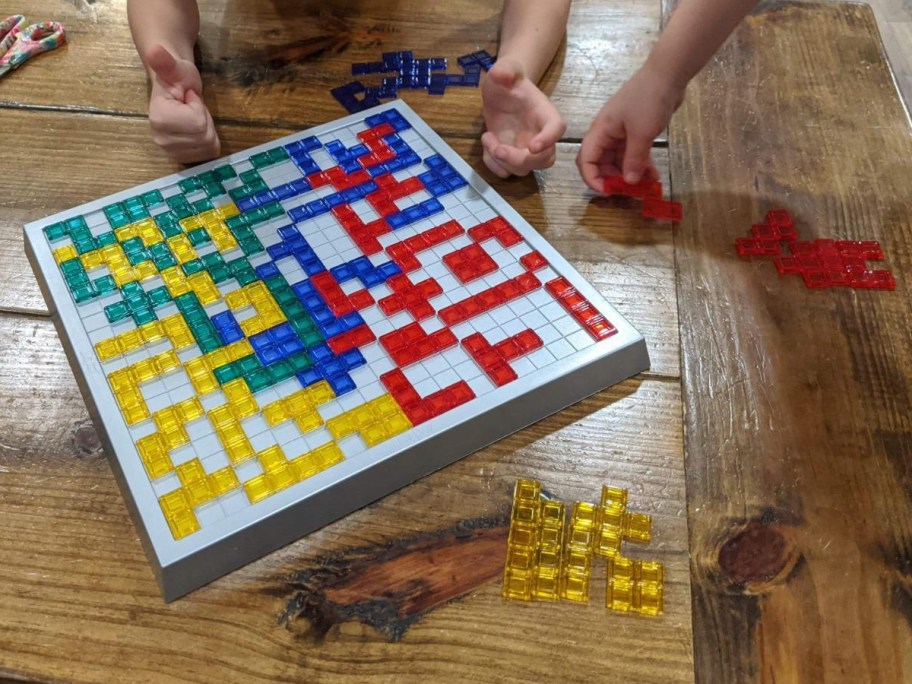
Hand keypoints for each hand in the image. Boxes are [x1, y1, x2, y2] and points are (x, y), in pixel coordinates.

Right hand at [145, 44, 219, 163]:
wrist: (175, 87)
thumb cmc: (177, 76)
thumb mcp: (175, 67)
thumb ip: (165, 62)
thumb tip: (154, 50)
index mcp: (159, 120)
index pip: (198, 123)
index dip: (198, 107)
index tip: (187, 98)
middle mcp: (162, 141)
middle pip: (205, 137)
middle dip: (204, 119)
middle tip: (192, 108)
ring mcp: (172, 153)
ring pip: (209, 146)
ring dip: (207, 129)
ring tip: (194, 117)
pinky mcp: (183, 159)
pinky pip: (210, 154)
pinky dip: (209, 140)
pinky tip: (197, 129)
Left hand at [481, 57, 565, 177]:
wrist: (502, 91)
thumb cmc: (508, 80)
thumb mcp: (505, 69)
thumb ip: (506, 69)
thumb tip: (502, 73)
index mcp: (546, 114)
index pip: (556, 129)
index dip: (548, 139)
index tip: (533, 146)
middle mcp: (540, 136)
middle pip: (543, 160)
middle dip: (519, 160)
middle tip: (498, 148)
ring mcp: (526, 150)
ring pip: (523, 170)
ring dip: (502, 162)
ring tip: (487, 138)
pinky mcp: (510, 157)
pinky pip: (505, 172)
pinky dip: (493, 165)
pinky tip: (487, 143)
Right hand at [577, 65, 684, 192]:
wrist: (668, 73)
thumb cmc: (649, 99)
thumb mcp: (641, 133)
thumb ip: (633, 159)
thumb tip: (628, 182)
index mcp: (601, 131)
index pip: (586, 160)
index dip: (593, 178)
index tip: (608, 192)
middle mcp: (608, 134)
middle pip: (602, 163)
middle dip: (613, 179)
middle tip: (630, 192)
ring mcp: (622, 133)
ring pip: (620, 161)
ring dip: (631, 175)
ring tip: (646, 187)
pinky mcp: (637, 132)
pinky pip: (635, 154)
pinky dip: (642, 166)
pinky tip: (654, 176)